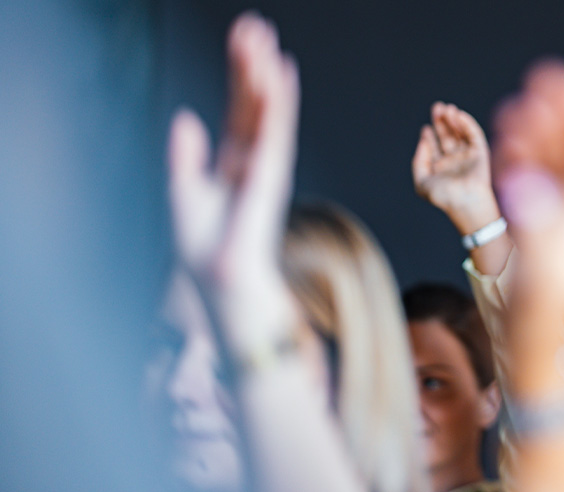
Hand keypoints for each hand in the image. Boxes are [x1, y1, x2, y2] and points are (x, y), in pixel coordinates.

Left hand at [167, 13, 299, 345]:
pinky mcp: (265, 182)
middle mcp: (253, 161)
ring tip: (265, 40)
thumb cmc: (207, 253)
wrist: (225, 291)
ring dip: (266, 76)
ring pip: (266, 113)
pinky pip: (271, 134)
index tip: (246, 37)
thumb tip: (186, 115)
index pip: (240, 109)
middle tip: (257, 25)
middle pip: (254, 103)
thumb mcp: (185, 194)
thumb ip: (186, 155)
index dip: (241, 74)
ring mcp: (263, 170)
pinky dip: (275, 106)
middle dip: (255, 64)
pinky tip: (277, 77)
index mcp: (235, 162)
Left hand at [412, 102, 500, 233]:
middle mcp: (454, 161)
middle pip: (447, 137)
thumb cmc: (443, 196)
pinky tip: (458, 115)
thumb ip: (418, 162)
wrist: (464, 202)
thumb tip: (423, 142)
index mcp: (441, 169)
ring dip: (454, 120)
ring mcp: (468, 157)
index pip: (435, 147)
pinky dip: (467, 123)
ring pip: (460, 133)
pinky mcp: (480, 153)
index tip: (425, 129)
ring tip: (447, 108)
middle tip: (437, 107)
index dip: (430, 136)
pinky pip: (474, 135)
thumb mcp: (422, 182)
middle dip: (442, 122)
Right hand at [492, 60, 563, 337]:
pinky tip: (511, 144)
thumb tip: (525, 182)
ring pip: (560, 166)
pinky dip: (528, 161)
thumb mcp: (545, 266)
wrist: (543, 350)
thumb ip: (537, 220)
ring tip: (522, 104)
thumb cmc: (550, 313)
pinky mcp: (548, 231)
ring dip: (543, 133)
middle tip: (548, 77)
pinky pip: (541, 186)